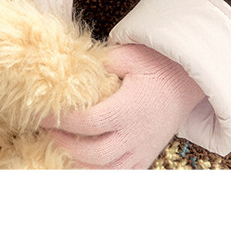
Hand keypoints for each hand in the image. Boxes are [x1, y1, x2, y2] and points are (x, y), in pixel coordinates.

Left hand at [42, 40, 199, 169]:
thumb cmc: (157, 64)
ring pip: (106, 170)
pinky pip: (120, 174)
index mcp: (129, 108)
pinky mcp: (145, 157)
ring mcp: (141, 150)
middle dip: (64, 144)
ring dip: (79, 163)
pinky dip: (99, 173)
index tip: (42, 115)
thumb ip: (100, 62)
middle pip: (93, 153)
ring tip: (59, 149)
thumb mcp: (128, 54)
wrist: (187, 81)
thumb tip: (70, 66)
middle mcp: (135, 135)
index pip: (89, 122)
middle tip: (47, 131)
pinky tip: (82, 163)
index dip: (63, 122)